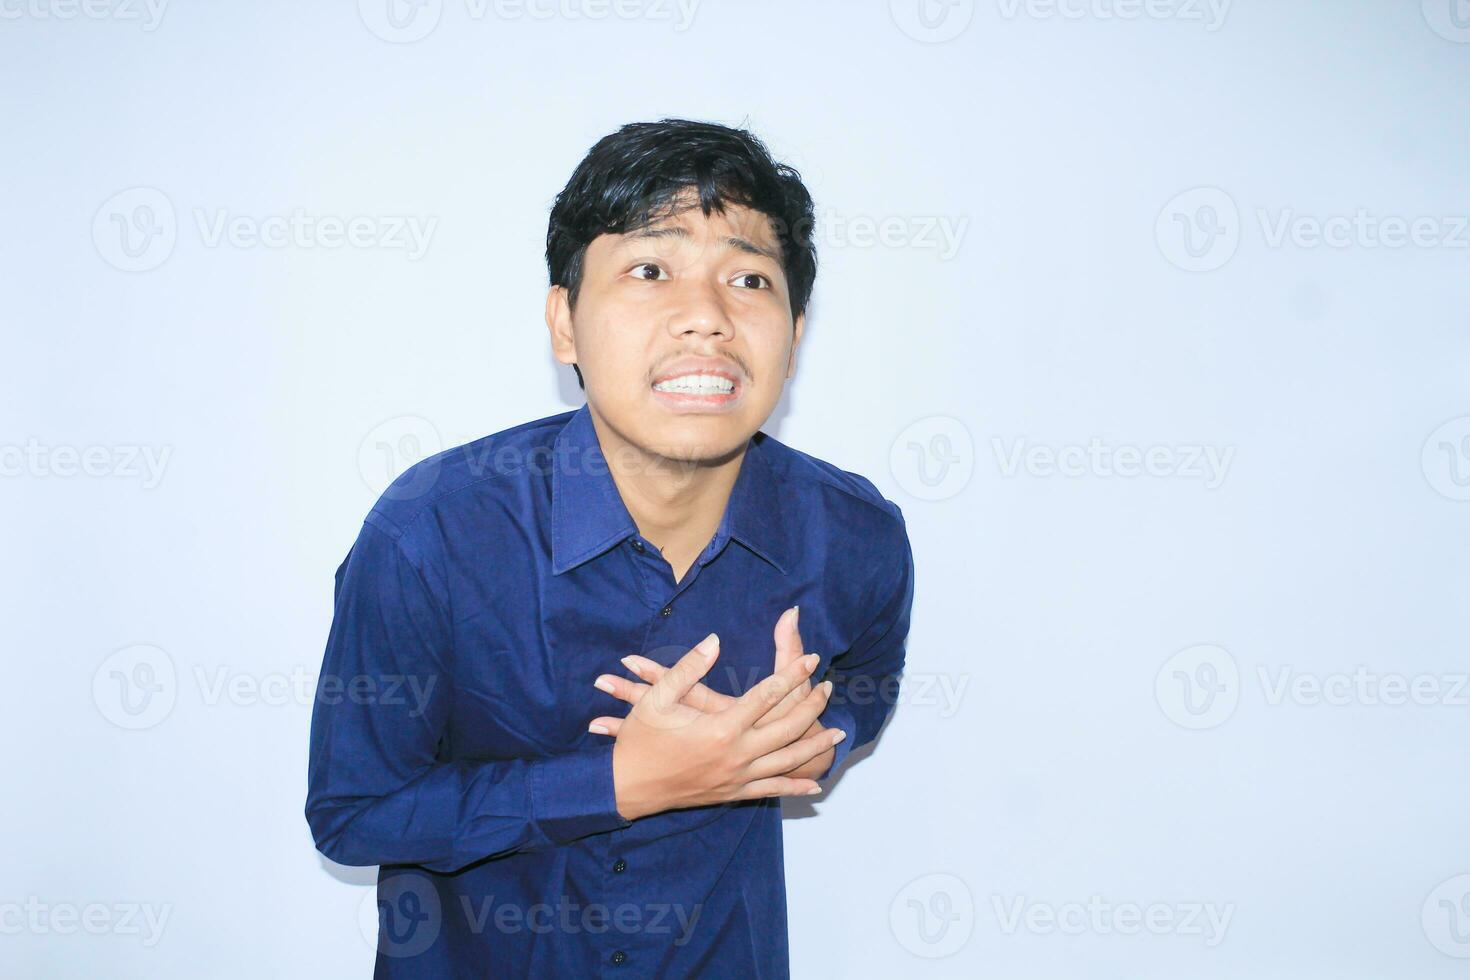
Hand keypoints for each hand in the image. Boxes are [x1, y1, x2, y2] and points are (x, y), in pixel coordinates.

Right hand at [600, 631, 841, 820]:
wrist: (627, 788)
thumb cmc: (640, 739)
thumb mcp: (658, 697)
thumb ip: (689, 667)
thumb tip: (714, 640)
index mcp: (720, 727)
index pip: (768, 694)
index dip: (793, 674)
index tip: (812, 658)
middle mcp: (736, 754)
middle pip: (787, 728)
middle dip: (812, 706)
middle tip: (829, 688)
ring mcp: (736, 777)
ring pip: (787, 760)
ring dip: (815, 745)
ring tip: (837, 731)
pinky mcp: (733, 793)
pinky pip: (772, 790)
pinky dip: (795, 787)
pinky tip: (815, 785)